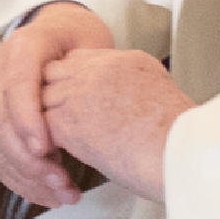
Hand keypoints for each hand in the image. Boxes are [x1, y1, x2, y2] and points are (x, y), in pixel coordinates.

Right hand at [0, 2, 118, 211]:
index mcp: (22, 47)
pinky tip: (47, 194)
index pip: (16, 85)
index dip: (27, 119)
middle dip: (27, 158)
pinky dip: (20, 179)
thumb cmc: (80, 40)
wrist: (59, 31)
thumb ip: (85, 71)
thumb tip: (82, 108)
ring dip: (26, 176)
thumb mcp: (91, 43)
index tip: (46, 150)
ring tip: (63, 194)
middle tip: (62, 182)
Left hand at [42, 48, 193, 203]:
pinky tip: (54, 158)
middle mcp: (100, 69)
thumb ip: (140, 90)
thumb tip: (132, 105)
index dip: (73, 82)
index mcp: (126, 61)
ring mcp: (81, 92)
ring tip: (52, 145)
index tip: (76, 102)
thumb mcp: (165, 96)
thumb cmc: (181, 137)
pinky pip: (38, 126)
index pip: (80, 60)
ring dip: (44, 121)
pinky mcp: (68, 121)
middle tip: (54, 122)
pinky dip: (42, 143)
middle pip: (54, 73)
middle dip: (51, 96)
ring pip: (41, 99)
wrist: (181, 153)